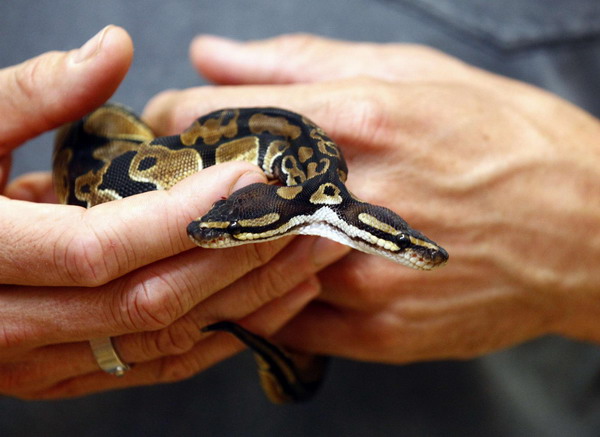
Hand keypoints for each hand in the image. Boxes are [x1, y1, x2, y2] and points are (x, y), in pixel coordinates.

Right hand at [0, 28, 349, 398]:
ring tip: (309, 260)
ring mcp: (43, 361)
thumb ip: (30, 95)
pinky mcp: (66, 372)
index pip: (102, 247)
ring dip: (247, 300)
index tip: (251, 181)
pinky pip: (157, 363)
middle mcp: (14, 326)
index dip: (184, 217)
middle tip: (307, 220)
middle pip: (151, 301)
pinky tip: (268, 304)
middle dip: (239, 259)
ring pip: (165, 339)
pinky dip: (218, 335)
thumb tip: (111, 50)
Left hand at [144, 34, 599, 363]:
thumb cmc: (501, 140)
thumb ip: (299, 61)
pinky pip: (283, 321)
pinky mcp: (378, 330)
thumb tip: (212, 55)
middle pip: (207, 195)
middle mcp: (350, 200)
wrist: (583, 230)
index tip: (173, 128)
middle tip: (192, 179)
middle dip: (183, 186)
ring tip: (237, 224)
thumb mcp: (411, 73)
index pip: (208, 118)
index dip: (172, 121)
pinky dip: (265, 296)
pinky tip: (279, 273)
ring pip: (236, 271)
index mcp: (356, 122)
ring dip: (218, 247)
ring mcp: (362, 275)